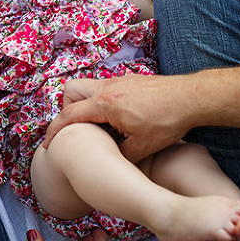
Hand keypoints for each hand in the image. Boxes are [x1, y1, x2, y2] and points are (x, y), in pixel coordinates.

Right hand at [43, 75, 192, 162]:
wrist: (191, 98)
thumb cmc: (168, 121)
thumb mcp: (141, 148)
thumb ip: (118, 155)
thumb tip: (110, 160)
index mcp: (105, 104)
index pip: (69, 115)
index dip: (54, 131)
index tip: (48, 143)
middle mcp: (108, 87)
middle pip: (70, 91)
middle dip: (67, 109)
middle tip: (79, 128)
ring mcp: (119, 80)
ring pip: (88, 87)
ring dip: (86, 105)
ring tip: (100, 125)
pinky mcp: (129, 80)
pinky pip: (104, 88)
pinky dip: (102, 102)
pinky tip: (118, 118)